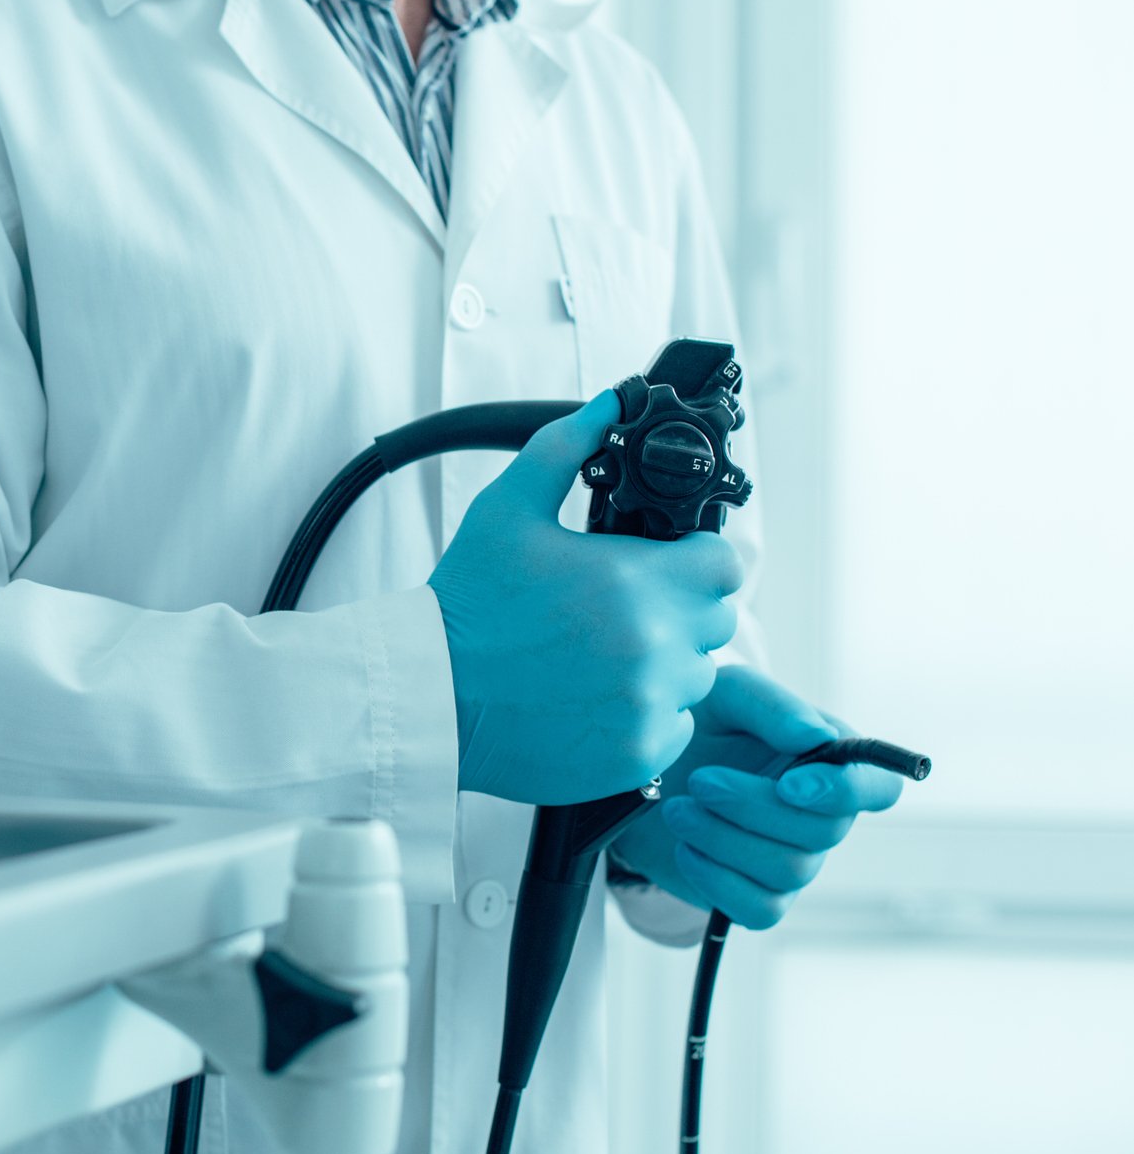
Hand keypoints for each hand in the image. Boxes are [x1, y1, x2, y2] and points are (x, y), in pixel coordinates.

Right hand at [429, 391, 745, 805]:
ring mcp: (649, 704)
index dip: (696, 561)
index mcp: (637, 582)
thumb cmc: (465, 604)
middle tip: (617, 610)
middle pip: (716, 621)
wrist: (427, 694)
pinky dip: (642, 715)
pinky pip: (672, 727)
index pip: (727, 565)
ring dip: (662, 664)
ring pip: (696, 676)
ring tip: (597, 657)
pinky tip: (589, 698)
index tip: (660, 567)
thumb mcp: (508, 508)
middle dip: (678, 610)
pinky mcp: (636, 753)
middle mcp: (655, 646)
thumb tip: (611, 400)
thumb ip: (567, 445)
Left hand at [610, 665, 906, 927]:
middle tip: (699, 781)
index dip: (846, 792)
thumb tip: (814, 735)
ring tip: (677, 809)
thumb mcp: (724, 695)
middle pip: (823, 832)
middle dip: (753, 807)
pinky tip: (685, 848)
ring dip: (724, 838)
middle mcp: (822, 816)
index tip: (789, 784)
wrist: (643, 773)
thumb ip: (770, 706)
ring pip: (787, 870)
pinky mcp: (757, 897)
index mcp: (829, 762)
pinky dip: (716, 880)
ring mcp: (794, 861)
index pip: (878, 788)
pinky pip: (759, 910)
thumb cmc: (699, 725)